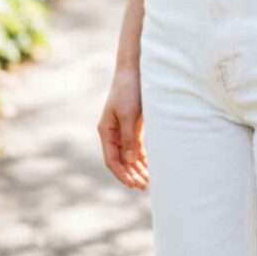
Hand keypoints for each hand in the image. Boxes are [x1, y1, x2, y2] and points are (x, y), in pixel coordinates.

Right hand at [97, 69, 149, 189]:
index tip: (133, 184)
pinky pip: (136, 145)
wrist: (134, 69)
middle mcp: (113, 133)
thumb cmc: (128, 90)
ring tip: (149, 180)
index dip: (122, 174)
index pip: (112, 160)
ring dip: (138, 167)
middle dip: (132, 174)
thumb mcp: (129, 115)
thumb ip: (129, 138)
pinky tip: (150, 165)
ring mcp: (123, 129)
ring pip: (129, 154)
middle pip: (121, 160)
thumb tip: (129, 161)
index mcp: (106, 131)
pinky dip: (142, 156)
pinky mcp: (133, 124)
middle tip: (145, 186)